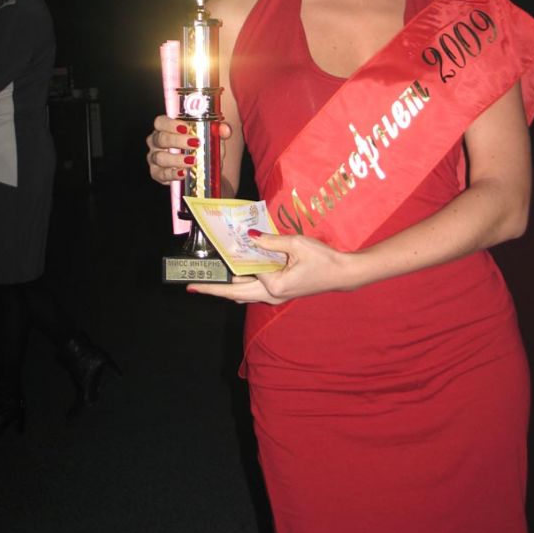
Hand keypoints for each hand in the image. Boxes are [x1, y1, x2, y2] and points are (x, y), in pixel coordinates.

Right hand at [146, 115, 230, 184]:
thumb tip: (225, 129)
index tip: (186, 128)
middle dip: (177, 141)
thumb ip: (218, 132)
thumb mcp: (212, 139)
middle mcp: (157, 141)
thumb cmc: (202, 148)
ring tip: (192, 160)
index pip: (160, 122)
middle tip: (194, 143)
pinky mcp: (157, 174)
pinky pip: (161, 174)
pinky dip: (172, 174)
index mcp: (166, 128)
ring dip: (176, 159)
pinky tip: (183, 173)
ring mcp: (155, 158)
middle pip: (160, 138)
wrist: (203, 171)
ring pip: (159, 157)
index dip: (170, 124)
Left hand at [187, 231, 357, 303]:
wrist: (341, 273)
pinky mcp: (279, 292)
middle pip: (235, 294)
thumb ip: (271, 241)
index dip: (232, 257)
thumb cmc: (322, 259)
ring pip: (243, 293)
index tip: (213, 251)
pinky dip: (242, 281)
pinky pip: (253, 289)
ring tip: (207, 280)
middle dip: (213, 289)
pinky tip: (233, 272)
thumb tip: (249, 236)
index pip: (245, 269)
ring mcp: (275, 296)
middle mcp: (271, 296)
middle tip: (192, 287)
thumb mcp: (297, 244)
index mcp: (274, 285)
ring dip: (227, 286)